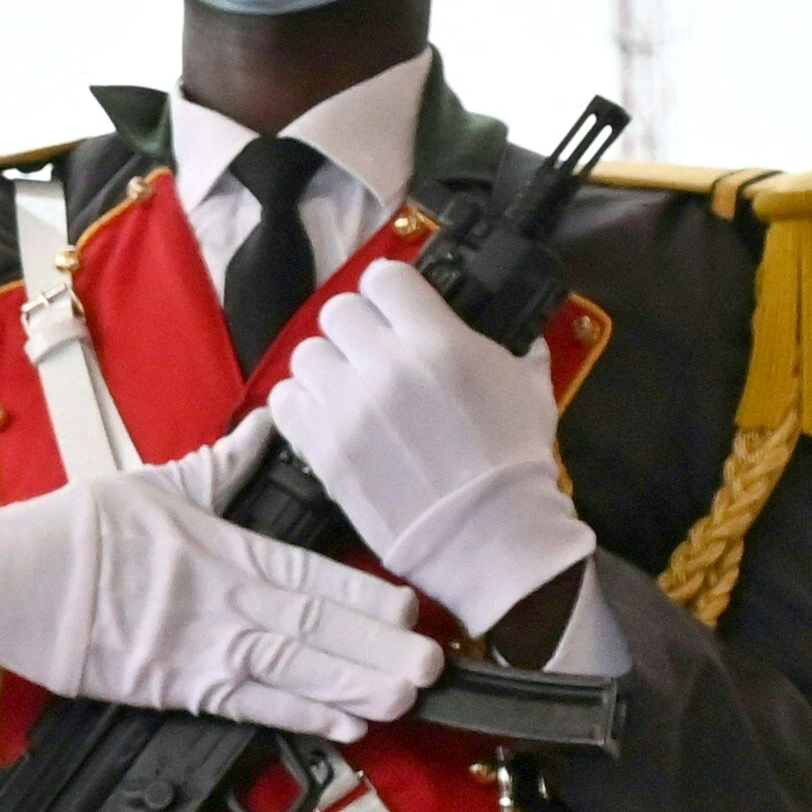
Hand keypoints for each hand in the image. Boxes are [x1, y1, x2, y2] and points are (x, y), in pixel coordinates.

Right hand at [0, 432, 441, 740]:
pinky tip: (343, 726)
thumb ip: (223, 465)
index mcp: (220, 547)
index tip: (413, 608)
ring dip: (353, 689)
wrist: (7, 582)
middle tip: (434, 666)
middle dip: (379, 650)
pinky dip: (298, 717)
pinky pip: (247, 706)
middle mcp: (220, 602)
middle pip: (316, 628)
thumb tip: (268, 426)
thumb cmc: (76, 529)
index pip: (310, 572)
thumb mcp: (154, 481)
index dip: (365, 595)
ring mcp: (197, 650)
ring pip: (292, 672)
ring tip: (404, 699)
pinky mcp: (170, 688)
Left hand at [270, 258, 598, 636]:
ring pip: (306, 354)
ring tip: (347, 390)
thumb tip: (512, 326)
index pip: (384, 277)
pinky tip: (325, 416)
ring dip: (326, 367)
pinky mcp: (321, 448)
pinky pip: (284, 400)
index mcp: (438, 340)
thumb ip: (512, 346)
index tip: (395, 309)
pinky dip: (300, 404)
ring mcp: (347, 407)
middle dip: (356, 329)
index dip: (389, 291)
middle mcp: (385, 365)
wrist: (487, 534)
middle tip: (371, 353)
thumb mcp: (528, 386)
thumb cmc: (514, 460)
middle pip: (338, 311)